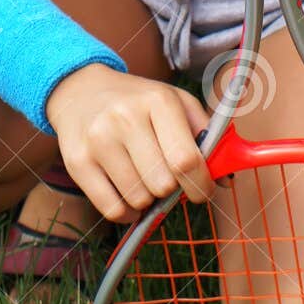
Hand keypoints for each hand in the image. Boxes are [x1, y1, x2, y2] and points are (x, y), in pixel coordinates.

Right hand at [44, 64, 213, 224]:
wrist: (81, 90)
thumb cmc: (139, 102)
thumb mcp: (176, 103)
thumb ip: (208, 136)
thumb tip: (226, 179)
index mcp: (158, 101)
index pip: (186, 159)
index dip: (200, 185)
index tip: (202, 191)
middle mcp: (125, 118)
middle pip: (163, 184)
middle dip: (172, 188)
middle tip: (166, 176)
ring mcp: (98, 140)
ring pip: (139, 200)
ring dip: (148, 199)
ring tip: (143, 177)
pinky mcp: (77, 162)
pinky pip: (113, 210)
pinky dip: (127, 212)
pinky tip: (127, 193)